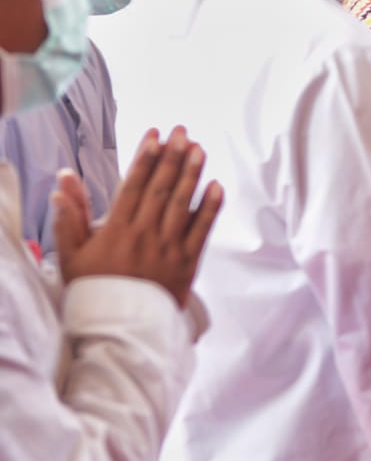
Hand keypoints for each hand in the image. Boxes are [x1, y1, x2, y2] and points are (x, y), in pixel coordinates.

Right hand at [53, 127, 223, 306]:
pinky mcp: (188, 263)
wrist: (119, 329)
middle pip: (161, 188)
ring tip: (199, 149)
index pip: (133, 186)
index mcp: (116, 230)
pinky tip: (216, 186)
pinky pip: (202, 230)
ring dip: (192, 174)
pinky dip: (210, 208)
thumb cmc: (93, 289)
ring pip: (182, 204)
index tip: (154, 135)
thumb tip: (63, 182)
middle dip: (172, 157)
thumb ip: (69, 217)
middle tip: (182, 131)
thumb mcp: (72, 255)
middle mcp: (144, 235)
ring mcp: (168, 248)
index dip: (145, 158)